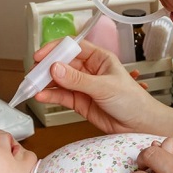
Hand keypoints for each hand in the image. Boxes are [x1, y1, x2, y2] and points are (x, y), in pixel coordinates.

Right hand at [32, 39, 166, 134]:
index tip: (40, 56)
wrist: (139, 125)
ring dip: (45, 83)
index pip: (72, 47)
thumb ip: (78, 80)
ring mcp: (83, 86)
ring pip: (59, 81)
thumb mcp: (104, 87)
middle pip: (62, 64)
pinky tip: (41, 96)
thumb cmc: (132, 101)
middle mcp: (89, 70)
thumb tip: (56, 69)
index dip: (55, 50)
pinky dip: (50, 96)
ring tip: (33, 87)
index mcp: (99, 58)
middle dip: (46, 68)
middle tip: (33, 74)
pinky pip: (61, 96)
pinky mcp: (79, 102)